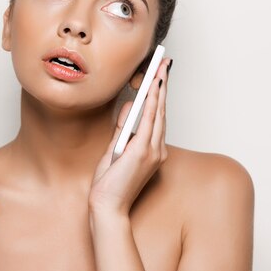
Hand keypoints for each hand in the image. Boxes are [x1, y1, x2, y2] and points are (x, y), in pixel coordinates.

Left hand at [89, 59, 170, 215]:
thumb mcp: (115, 149)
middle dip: (161, 86)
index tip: (160, 76)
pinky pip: (148, 121)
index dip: (159, 95)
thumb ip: (123, 128)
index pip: (156, 117)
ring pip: (157, 113)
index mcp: (152, 150)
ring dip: (159, 89)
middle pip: (160, 111)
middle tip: (163, 64)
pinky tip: (153, 88)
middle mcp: (157, 149)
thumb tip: (129, 105)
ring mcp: (152, 151)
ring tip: (160, 69)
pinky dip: (152, 102)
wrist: (108, 206)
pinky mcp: (143, 151)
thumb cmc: (110, 183)